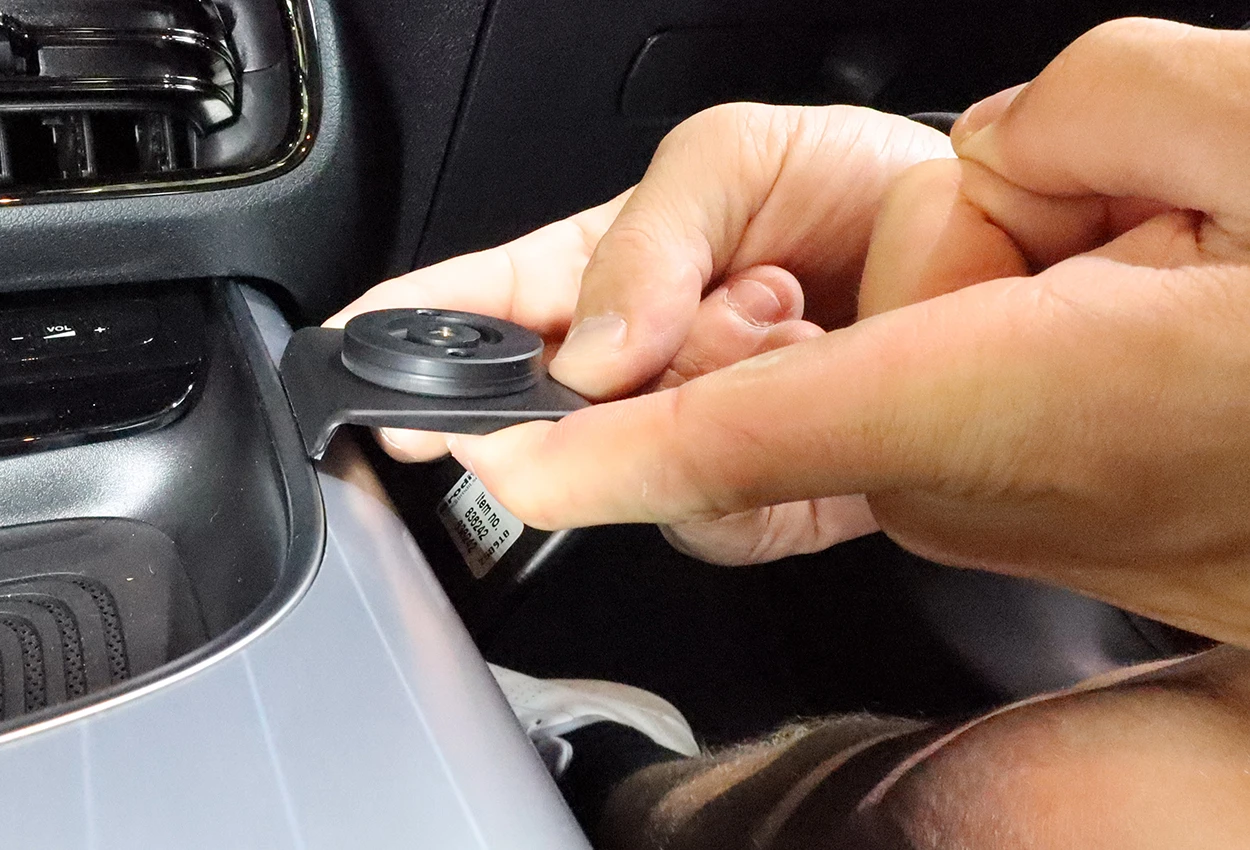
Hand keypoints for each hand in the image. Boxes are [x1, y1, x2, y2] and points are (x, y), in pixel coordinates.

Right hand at [448, 18, 1249, 646]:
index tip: (362, 357)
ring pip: (619, 464)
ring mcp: (688, 438)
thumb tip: (585, 348)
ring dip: (691, 391)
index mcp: (595, 275)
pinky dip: (751, 448)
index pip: (471, 311)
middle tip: (603, 357)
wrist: (999, 260)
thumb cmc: (857, 189)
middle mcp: (630, 369)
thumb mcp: (734, 157)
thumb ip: (644, 238)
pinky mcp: (757, 500)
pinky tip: (800, 366)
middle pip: (530, 412)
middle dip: (552, 390)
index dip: (409, 338)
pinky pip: (710, 509)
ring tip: (771, 310)